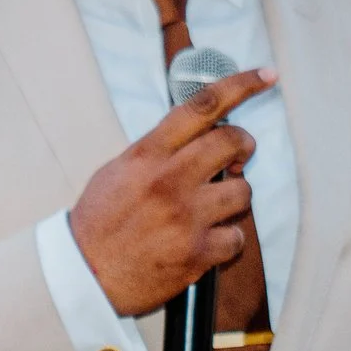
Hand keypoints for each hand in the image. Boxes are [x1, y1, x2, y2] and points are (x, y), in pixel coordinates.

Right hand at [70, 69, 278, 317]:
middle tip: (239, 156)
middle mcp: (169, 180)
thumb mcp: (118, 171)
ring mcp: (185, 217)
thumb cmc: (100, 224)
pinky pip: (237, 237)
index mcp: (147, 155)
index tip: (267, 75)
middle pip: (232, 141)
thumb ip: (157, 151)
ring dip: (234, 199)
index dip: (240, 85)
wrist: (84, 276)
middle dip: (244, 146)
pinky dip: (227, 241)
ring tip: (212, 209)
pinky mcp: (197, 253)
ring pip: (242, 191)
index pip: (201, 106)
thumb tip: (199, 137)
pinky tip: (207, 243)